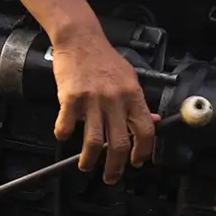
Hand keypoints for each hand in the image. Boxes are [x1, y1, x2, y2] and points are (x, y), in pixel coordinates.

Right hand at [50, 25, 157, 183]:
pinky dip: (63, 135)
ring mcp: (92, 100)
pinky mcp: (70, 98)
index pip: (145, 130)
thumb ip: (138, 102)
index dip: (142, 151)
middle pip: (118, 143)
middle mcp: (115, 100)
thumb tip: (151, 122)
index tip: (136, 161)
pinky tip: (64, 136)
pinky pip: (66, 126)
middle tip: (111, 177)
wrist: (80, 38)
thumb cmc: (104, 58)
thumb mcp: (129, 77)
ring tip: (86, 166)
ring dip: (89, 160)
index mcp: (132, 95)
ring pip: (93, 142)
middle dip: (115, 167)